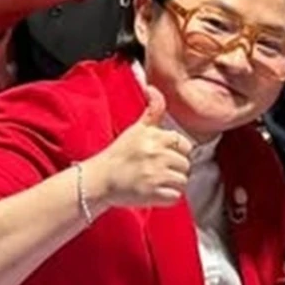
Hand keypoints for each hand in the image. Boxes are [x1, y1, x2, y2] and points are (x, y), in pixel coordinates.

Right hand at [88, 87, 191, 209]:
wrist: (99, 180)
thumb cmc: (118, 155)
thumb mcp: (136, 128)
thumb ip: (152, 110)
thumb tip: (153, 87)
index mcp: (155, 136)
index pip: (184, 144)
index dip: (176, 152)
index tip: (162, 156)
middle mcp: (157, 153)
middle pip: (186, 164)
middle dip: (174, 168)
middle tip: (157, 170)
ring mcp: (156, 174)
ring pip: (183, 181)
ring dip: (172, 184)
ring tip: (155, 181)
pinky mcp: (154, 193)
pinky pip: (176, 197)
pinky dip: (167, 197)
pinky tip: (154, 192)